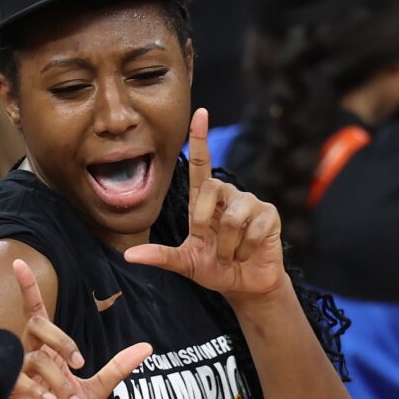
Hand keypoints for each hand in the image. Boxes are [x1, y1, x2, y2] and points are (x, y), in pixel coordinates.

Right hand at [0, 257, 152, 398]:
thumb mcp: (95, 392)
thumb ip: (117, 368)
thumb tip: (147, 347)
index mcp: (46, 350)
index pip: (36, 312)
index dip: (28, 288)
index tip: (19, 263)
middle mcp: (28, 354)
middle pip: (38, 325)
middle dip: (62, 340)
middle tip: (79, 364)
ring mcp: (13, 371)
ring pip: (35, 355)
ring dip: (58, 377)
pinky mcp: (4, 390)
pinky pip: (19, 378)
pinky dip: (39, 389)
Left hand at [126, 110, 287, 302]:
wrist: (245, 285)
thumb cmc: (215, 269)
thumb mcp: (185, 263)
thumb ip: (161, 256)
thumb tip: (129, 255)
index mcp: (205, 202)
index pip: (200, 164)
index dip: (200, 139)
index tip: (200, 112)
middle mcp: (227, 195)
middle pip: (211, 187)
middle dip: (205, 221)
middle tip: (211, 248)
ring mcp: (251, 203)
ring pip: (232, 216)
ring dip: (227, 246)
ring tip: (230, 256)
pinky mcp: (269, 215)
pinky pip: (252, 229)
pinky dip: (244, 250)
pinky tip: (247, 254)